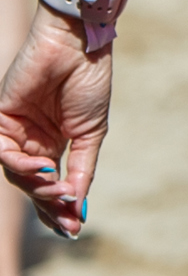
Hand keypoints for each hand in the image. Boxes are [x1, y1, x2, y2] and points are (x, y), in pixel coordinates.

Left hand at [0, 7, 109, 240]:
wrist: (78, 47)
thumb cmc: (89, 82)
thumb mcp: (91, 134)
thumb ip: (82, 168)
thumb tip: (77, 205)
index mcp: (53, 143)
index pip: (50, 183)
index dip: (58, 208)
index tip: (73, 229)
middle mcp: (30, 140)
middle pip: (31, 184)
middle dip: (48, 204)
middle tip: (67, 219)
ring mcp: (14, 132)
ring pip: (16, 174)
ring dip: (37, 187)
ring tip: (59, 192)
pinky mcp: (0, 120)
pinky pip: (3, 153)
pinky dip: (21, 165)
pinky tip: (42, 168)